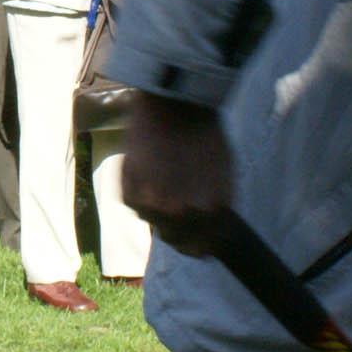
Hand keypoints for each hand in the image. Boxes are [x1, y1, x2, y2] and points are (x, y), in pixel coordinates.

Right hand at [121, 91, 230, 256]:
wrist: (173, 103)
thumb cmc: (204, 136)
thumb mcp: (224, 175)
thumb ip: (218, 209)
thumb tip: (210, 238)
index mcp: (209, 211)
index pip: (202, 248)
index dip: (200, 243)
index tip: (197, 236)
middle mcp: (179, 213)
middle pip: (175, 239)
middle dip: (178, 224)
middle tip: (176, 198)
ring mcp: (150, 204)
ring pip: (153, 220)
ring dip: (157, 206)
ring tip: (162, 175)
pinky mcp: (127, 193)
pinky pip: (134, 204)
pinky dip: (139, 191)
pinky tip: (147, 168)